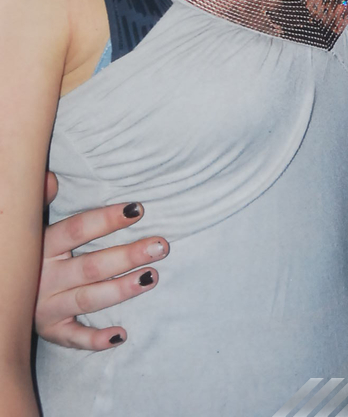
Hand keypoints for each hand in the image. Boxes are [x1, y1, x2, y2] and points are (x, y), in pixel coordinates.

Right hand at [38, 173, 168, 349]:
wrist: (2, 294)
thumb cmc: (27, 252)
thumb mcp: (29, 226)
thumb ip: (41, 200)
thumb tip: (51, 179)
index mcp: (42, 247)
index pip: (78, 230)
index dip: (107, 219)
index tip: (138, 209)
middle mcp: (44, 278)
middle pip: (91, 266)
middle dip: (128, 256)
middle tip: (160, 246)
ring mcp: (46, 307)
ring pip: (87, 299)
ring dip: (120, 290)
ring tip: (151, 277)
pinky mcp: (50, 331)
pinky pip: (74, 338)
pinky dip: (96, 340)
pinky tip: (121, 335)